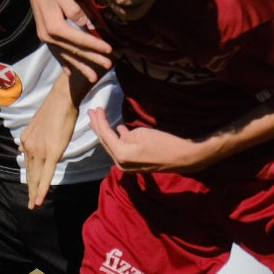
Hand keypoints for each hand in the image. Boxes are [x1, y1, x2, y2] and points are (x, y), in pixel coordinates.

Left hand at [21, 73, 80, 207]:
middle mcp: (29, 147)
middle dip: (30, 189)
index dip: (30, 177)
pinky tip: (39, 200)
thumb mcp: (37, 125)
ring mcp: (39, 151)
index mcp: (27, 140)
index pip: (28, 163)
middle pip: (31, 173)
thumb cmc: (55, 110)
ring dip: (35, 192)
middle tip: (30, 204)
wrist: (62, 100)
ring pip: (37, 176)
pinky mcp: (52, 153)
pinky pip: (46, 175)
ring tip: (34, 205)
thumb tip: (21, 147)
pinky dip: (42, 189)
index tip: (29, 188)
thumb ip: (31, 138)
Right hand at [27, 0, 112, 82]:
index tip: (110, 50)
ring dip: (80, 66)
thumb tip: (86, 24)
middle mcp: (48, 35)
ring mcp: (45, 37)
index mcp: (54, 26)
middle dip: (91, 60)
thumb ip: (73, 9)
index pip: (79, 40)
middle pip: (73, 51)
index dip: (95, 46)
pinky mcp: (45, 34)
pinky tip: (69, 71)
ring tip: (93, 77)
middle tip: (108, 67)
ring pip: (65, 55)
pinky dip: (64, 62)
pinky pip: (56, 52)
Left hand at [88, 108, 203, 172]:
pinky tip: (115, 131)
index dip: (100, 120)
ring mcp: (127, 166)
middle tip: (91, 112)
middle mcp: (120, 163)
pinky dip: (116, 139)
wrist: (182, 157)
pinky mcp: (134, 164)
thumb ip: (126, 134)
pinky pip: (120, 150)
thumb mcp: (141, 134)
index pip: (105, 134)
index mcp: (121, 154)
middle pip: (105, 142)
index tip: (96, 107)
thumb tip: (120, 133)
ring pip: (112, 146)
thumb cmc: (162, 142)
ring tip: (97, 121)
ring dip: (105, 133)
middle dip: (98, 126)